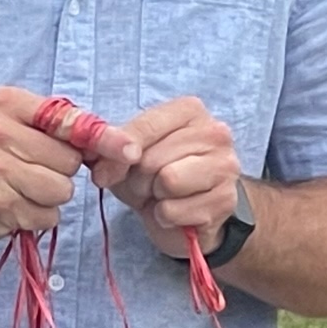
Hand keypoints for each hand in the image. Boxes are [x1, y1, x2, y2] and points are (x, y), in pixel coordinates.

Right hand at [0, 87, 138, 241]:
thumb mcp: (18, 121)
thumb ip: (65, 125)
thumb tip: (121, 146)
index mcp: (6, 103)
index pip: (68, 121)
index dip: (102, 137)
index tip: (130, 149)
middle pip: (68, 161)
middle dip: (62, 168)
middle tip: (33, 166)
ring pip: (61, 190)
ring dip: (52, 195)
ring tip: (24, 187)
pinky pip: (47, 216)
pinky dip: (40, 215)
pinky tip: (16, 204)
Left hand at [104, 96, 242, 260]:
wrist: (184, 213)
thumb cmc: (153, 175)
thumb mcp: (126, 155)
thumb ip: (110, 149)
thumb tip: (100, 162)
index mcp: (189, 110)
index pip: (146, 126)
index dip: (116, 153)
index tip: (103, 172)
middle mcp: (215, 132)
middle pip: (152, 158)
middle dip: (138, 179)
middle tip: (145, 185)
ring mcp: (226, 166)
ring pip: (168, 181)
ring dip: (154, 197)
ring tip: (161, 195)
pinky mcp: (226, 200)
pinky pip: (175, 210)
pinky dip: (165, 217)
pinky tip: (176, 212)